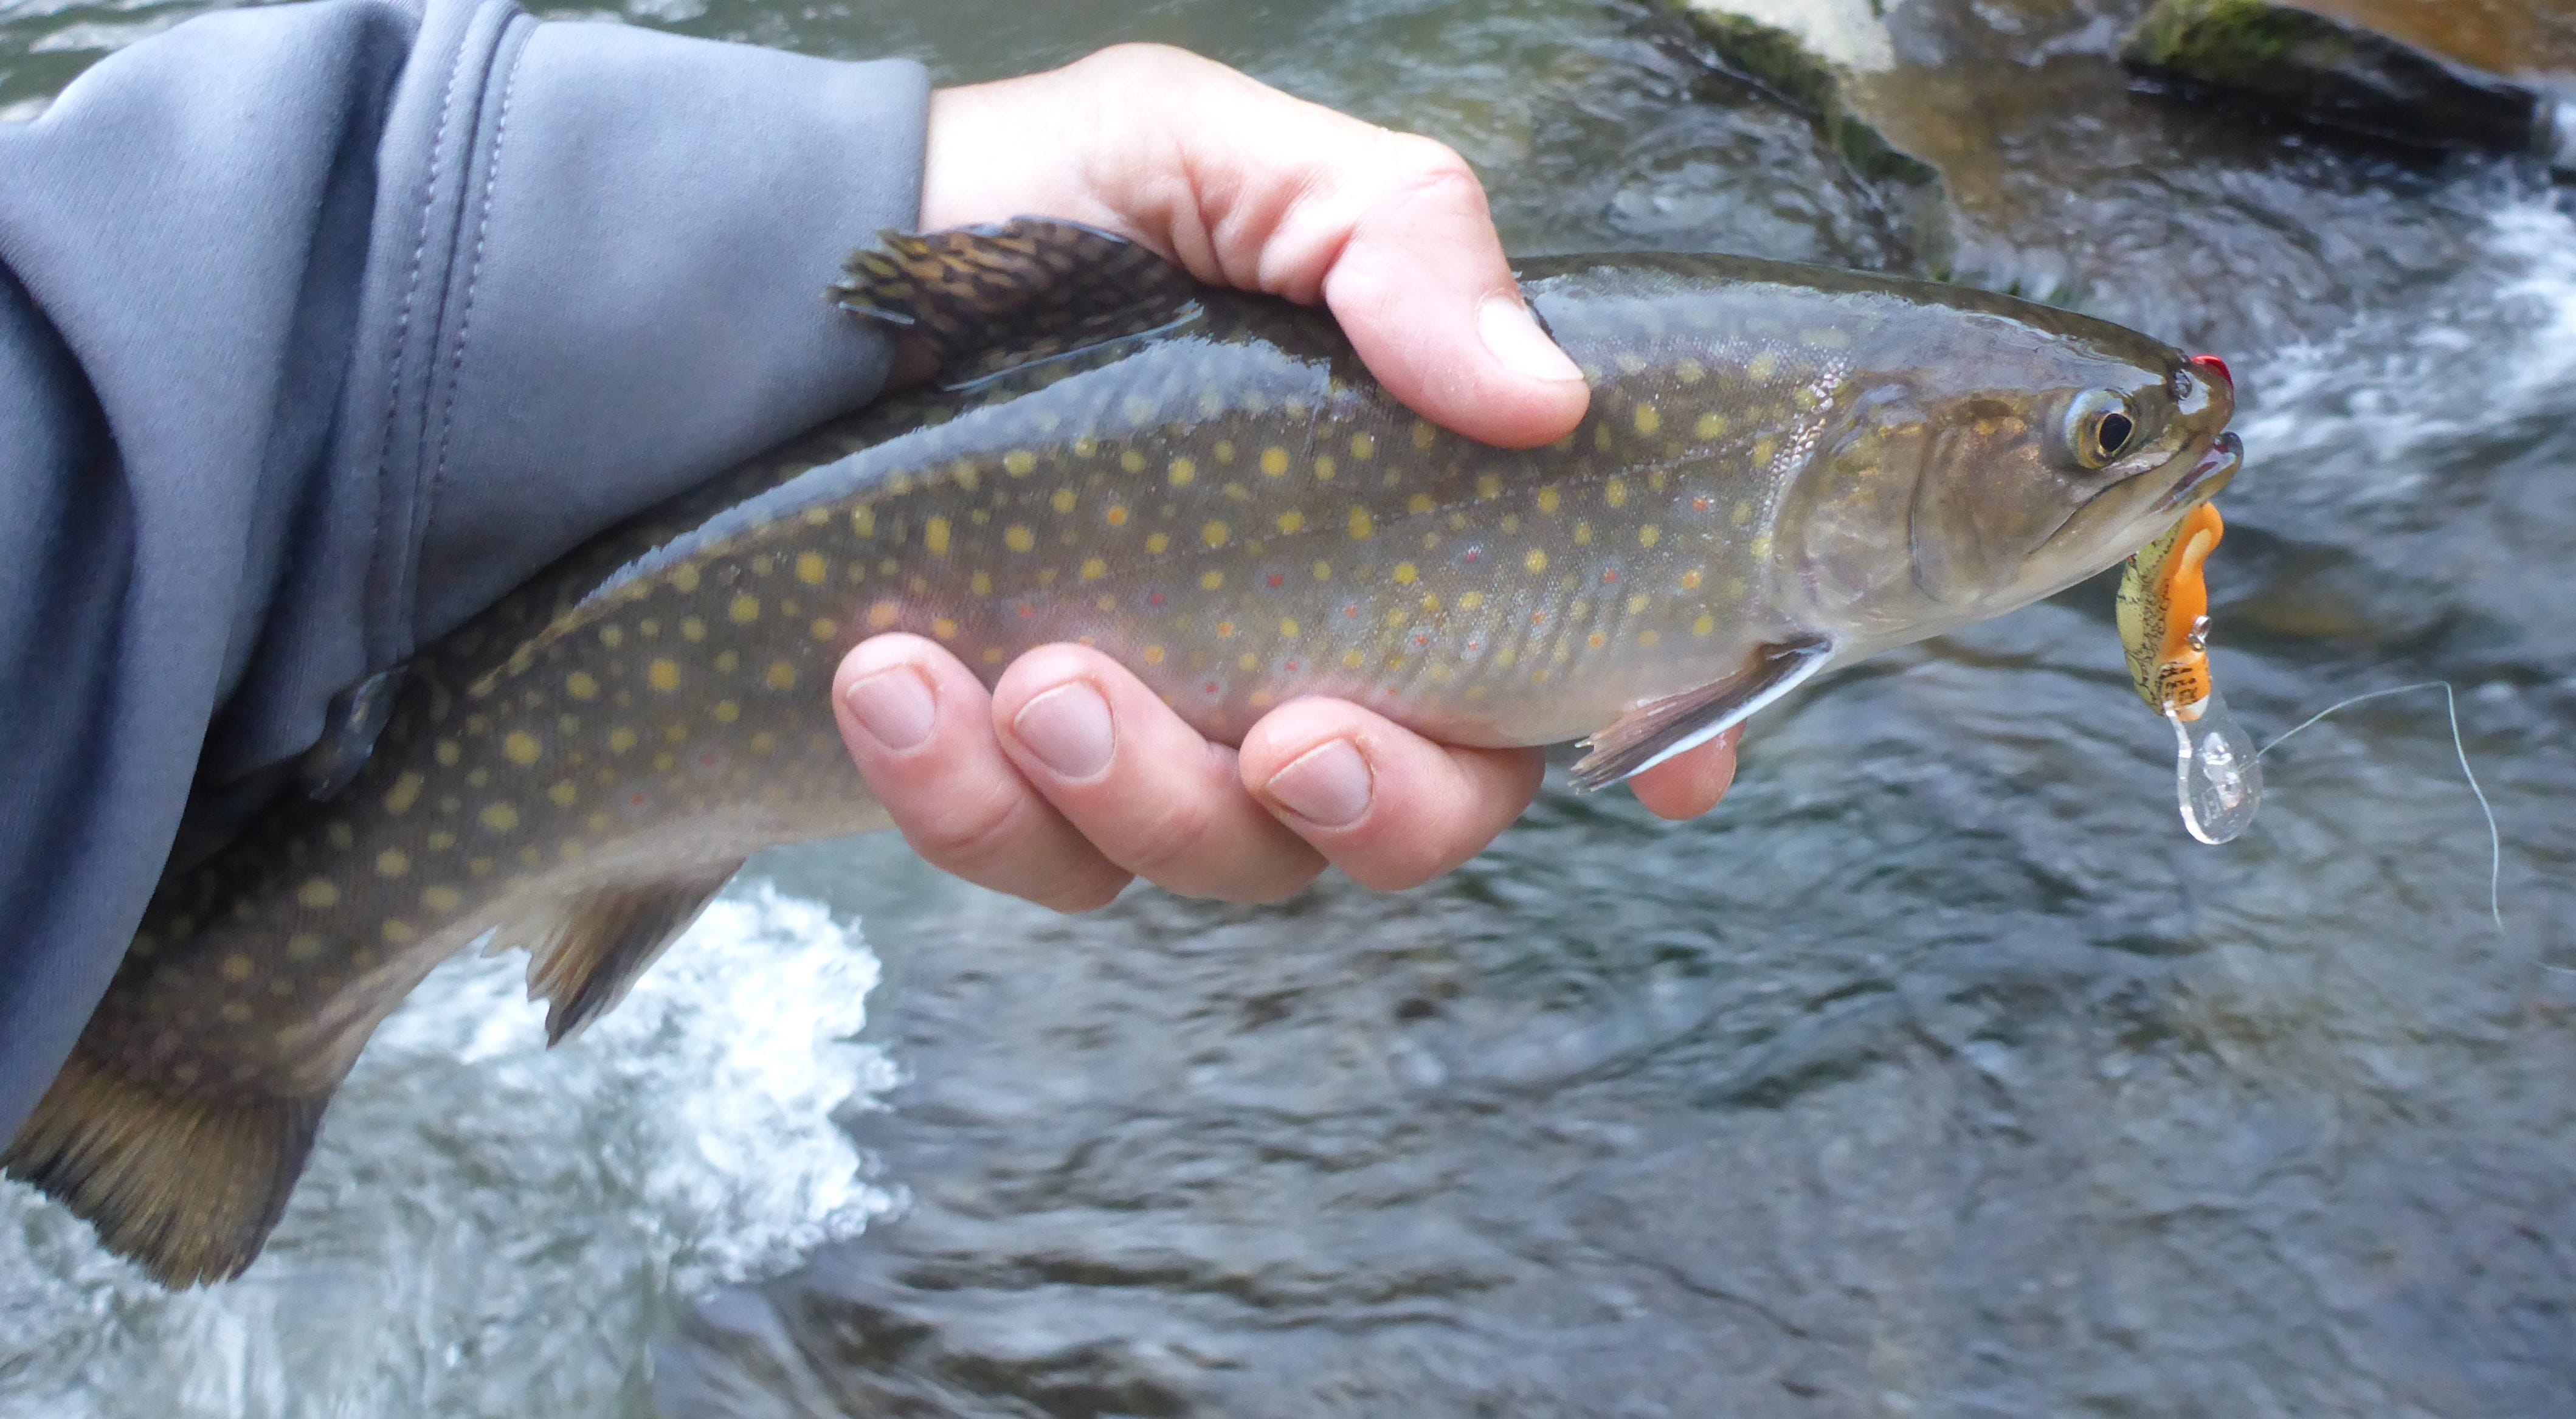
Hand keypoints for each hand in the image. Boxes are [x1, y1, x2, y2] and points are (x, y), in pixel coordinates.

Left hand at [830, 44, 1742, 910]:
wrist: (776, 297)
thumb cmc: (1026, 215)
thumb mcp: (1213, 160)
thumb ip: (1392, 234)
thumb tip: (1541, 394)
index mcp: (1401, 509)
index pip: (1574, 646)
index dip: (1652, 723)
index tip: (1668, 767)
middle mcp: (1314, 646)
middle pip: (1423, 814)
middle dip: (1374, 804)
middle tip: (1283, 727)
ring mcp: (1172, 734)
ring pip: (1234, 862)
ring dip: (1145, 791)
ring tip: (1027, 673)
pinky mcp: (1021, 794)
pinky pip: (1039, 867)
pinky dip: (969, 800)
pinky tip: (890, 681)